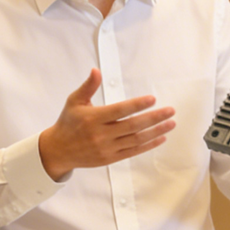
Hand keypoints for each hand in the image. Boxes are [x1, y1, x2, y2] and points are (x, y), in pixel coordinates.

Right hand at [38, 69, 175, 179]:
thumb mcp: (74, 101)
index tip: (152, 99)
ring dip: (156, 131)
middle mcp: (101, 135)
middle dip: (154, 118)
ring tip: (171, 123)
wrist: (59, 150)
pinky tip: (161, 137)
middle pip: (133, 126)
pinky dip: (148, 145)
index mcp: (93, 118)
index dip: (137, 105)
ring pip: (136, 139)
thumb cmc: (68, 122)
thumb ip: (88, 86)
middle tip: (170, 111)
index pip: (120, 110)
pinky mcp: (111, 158)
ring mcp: (107, 148)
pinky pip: (133, 151)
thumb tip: (96, 71)